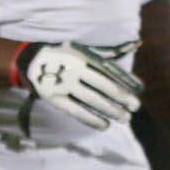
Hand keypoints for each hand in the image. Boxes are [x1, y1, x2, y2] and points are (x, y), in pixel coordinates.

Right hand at [12, 42, 141, 132]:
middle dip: (122, 98)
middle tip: (136, 107)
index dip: (127, 80)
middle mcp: (74, 69)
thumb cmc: (67, 56)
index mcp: (84, 56)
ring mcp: (63, 83)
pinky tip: (105, 125)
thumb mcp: (86, 50)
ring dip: (111, 111)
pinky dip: (91, 119)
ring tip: (126, 118)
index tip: (140, 90)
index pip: (110, 70)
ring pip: (92, 100)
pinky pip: (75, 111)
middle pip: (104, 86)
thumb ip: (111, 52)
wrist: (29, 60)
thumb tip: (137, 44)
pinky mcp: (53, 97)